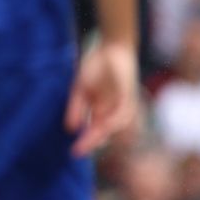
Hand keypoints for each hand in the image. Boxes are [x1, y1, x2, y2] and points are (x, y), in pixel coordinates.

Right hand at [65, 41, 139, 156]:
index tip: (74, 152)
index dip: (85, 142)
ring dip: (101, 134)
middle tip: (77, 152)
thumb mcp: (81, 88)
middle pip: (104, 132)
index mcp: (100, 111)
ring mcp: (121, 103)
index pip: (94, 131)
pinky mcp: (129, 95)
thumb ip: (76, 107)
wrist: (111, 47)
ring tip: (87, 141)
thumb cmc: (96, 67)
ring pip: (114, 125)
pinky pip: (123, 112)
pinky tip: (102, 125)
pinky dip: (113, 120)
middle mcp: (112, 110)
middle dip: (91, 142)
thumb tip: (71, 128)